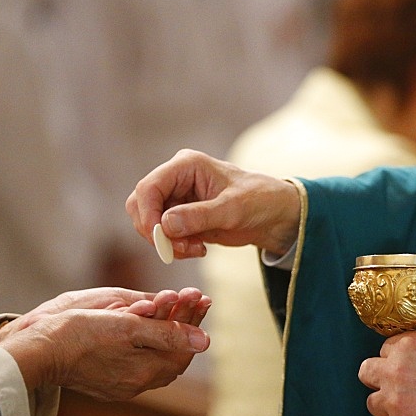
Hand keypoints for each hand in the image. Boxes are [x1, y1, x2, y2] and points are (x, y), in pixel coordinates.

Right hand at [0, 287, 211, 400]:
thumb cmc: (79, 334)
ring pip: (155, 360)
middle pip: (172, 356)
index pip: (184, 351)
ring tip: (172, 309)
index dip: (193, 324)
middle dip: (183, 326)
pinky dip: (147, 344)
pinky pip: (136, 364)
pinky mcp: (105, 383)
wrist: (37, 352)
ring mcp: (120, 386)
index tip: (200, 299)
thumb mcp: (128, 327)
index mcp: (145, 372)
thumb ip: (167, 334)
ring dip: (166, 333)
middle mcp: (136, 385)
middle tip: (191, 299)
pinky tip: (146, 329)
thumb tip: (205, 342)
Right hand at [125, 149, 301, 258]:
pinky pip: (163, 235)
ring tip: (195, 249)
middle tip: (181, 249)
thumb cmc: (259, 201)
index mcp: (186, 165)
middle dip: (155, 231)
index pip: (149, 187)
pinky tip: (198, 248)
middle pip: (141, 205)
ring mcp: (177, 198)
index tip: (160, 239)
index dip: (147, 214)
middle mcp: (176, 179)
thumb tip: (165, 224)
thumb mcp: (232, 210)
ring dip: (167, 242)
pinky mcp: (181, 217)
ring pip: (150, 223)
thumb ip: (199, 216)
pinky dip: (175, 247)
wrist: (273, 216)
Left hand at [359, 331, 415, 415]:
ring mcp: (395, 401)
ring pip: (372, 404)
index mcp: (409, 345)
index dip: (397, 359)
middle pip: (366, 372)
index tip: (407, 367)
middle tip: (395, 386)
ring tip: (410, 410)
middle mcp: (395, 370)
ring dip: (388, 407)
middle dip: (379, 379)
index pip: (385, 348)